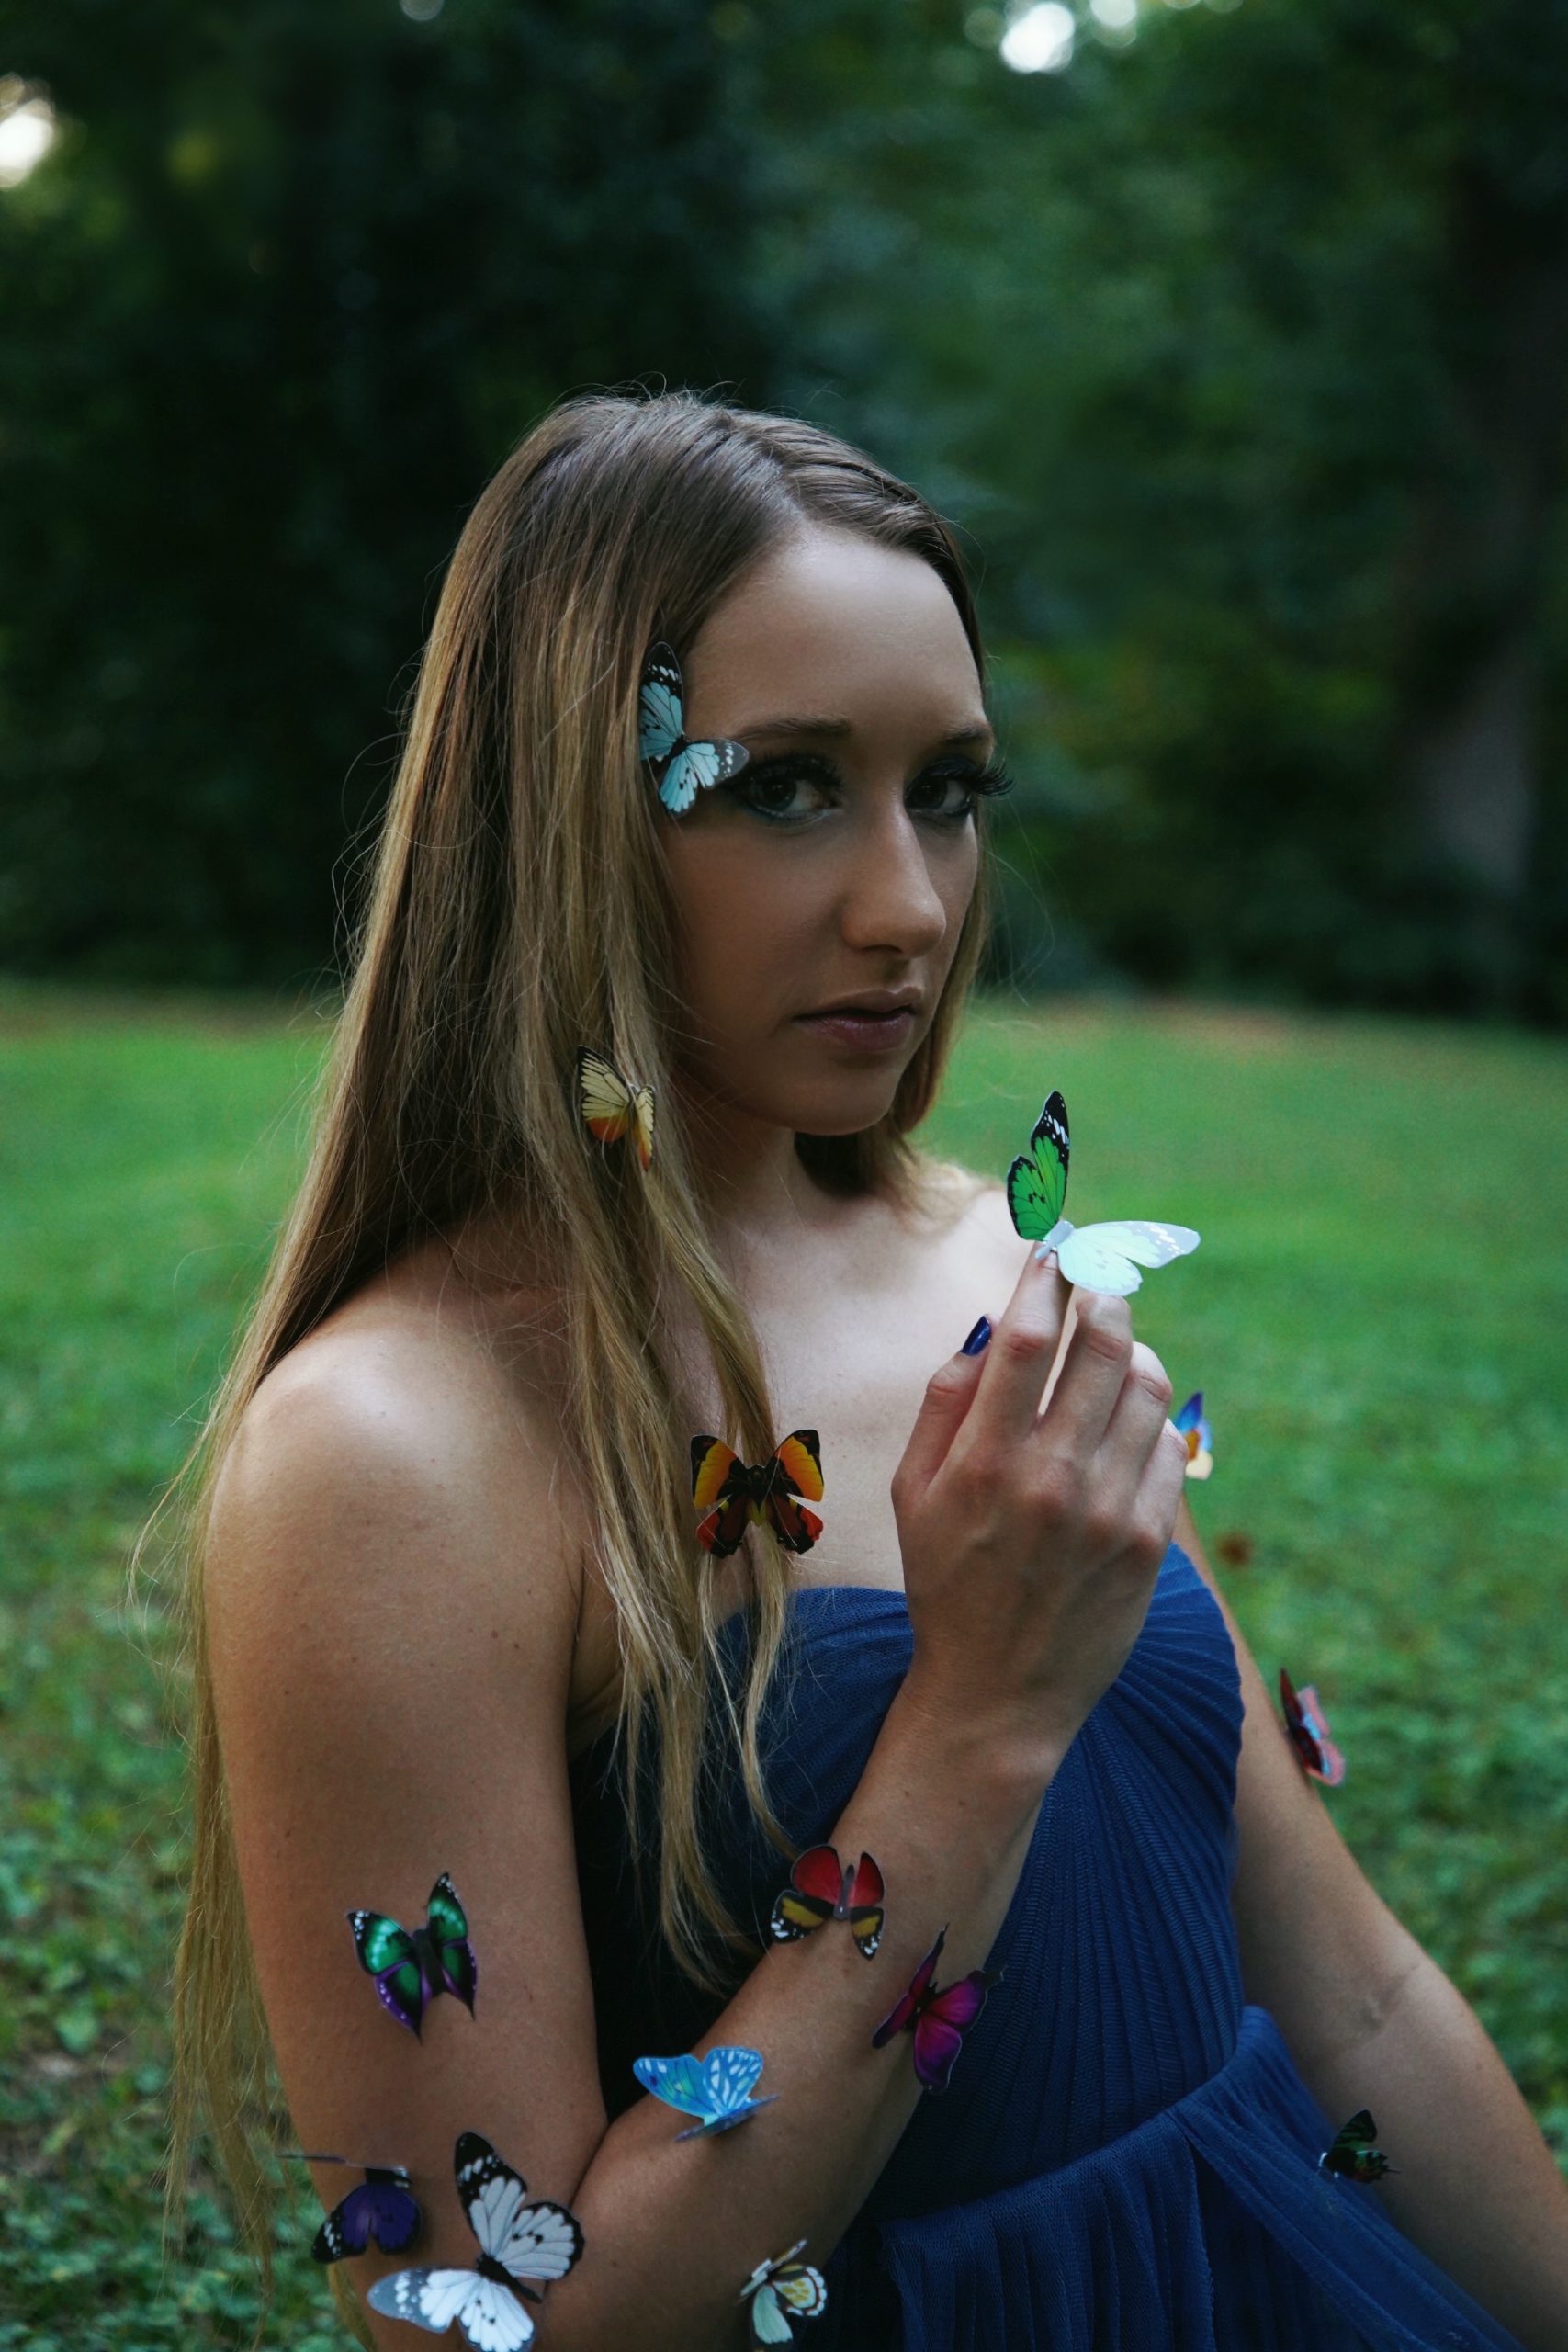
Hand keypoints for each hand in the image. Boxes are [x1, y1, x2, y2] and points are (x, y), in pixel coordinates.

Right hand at [891, 1248, 1188, 1765]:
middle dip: (1105, 1297)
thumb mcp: (912, 1493)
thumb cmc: (945, 1583)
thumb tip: (993, 1327)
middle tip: (1098, 1283)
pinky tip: (1127, 1425)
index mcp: (984, 1461)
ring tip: (1117, 1353)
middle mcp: (1051, 1478)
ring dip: (1136, 1353)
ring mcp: (1108, 1512)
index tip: (1054, 1248)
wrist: (999, 1696)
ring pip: (1149, 1389)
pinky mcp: (1149, 1543)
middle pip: (1103, 1347)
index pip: (1028, 1337)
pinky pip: (1169, 1448)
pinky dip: (1152, 1420)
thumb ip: (944, 1403)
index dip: (1046, 1277)